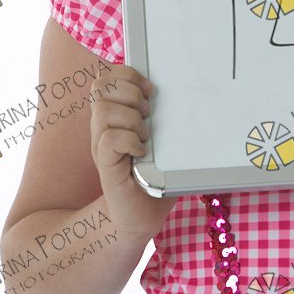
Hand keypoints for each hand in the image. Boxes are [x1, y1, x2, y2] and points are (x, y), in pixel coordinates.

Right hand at [89, 65, 175, 239]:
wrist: (139, 218)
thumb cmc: (154, 177)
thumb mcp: (160, 141)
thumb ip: (163, 116)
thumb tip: (192, 91)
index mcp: (113, 117)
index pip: (105, 78)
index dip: (127, 75)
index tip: (150, 90)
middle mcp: (102, 128)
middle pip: (101, 87)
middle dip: (130, 93)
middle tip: (148, 114)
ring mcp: (101, 147)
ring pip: (104, 111)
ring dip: (132, 119)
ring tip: (145, 136)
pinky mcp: (106, 167)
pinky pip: (109, 139)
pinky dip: (129, 140)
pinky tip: (141, 152)